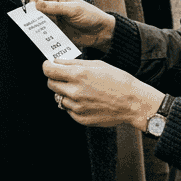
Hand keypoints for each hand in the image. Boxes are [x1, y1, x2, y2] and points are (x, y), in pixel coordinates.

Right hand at [26, 0, 116, 50]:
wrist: (100, 32)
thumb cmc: (90, 15)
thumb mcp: (73, 9)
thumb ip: (54, 7)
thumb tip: (35, 4)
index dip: (30, 1)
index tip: (28, 9)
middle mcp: (52, 7)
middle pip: (34, 10)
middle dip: (31, 15)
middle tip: (29, 22)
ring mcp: (53, 20)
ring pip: (38, 22)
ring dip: (36, 26)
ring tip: (36, 30)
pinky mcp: (55, 32)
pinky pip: (44, 33)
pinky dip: (41, 35)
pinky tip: (42, 37)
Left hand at [45, 58, 163, 129]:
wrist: (133, 103)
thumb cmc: (119, 81)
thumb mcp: (97, 64)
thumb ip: (73, 63)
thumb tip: (56, 62)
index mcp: (78, 75)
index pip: (49, 70)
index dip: (47, 66)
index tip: (49, 65)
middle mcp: (75, 92)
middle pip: (51, 84)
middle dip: (56, 79)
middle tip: (67, 77)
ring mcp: (77, 107)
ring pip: (59, 98)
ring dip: (66, 93)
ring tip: (83, 90)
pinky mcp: (80, 119)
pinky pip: (69, 110)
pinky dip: (74, 104)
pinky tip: (88, 100)